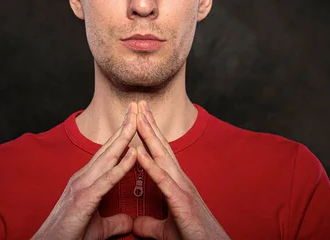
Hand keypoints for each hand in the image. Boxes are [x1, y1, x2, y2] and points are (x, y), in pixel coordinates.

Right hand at [32, 103, 138, 239]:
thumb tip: (130, 221)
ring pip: (108, 157)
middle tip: (136, 106)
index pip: (108, 152)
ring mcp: (83, 186)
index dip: (121, 135)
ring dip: (124, 137)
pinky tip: (134, 154)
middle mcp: (84, 177)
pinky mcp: (84, 199)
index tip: (134, 119)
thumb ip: (114, 222)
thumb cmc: (70, 237)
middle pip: (109, 147)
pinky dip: (121, 165)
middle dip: (124, 126)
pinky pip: (107, 180)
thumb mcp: (98, 228)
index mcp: (87, 180)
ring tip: (136, 120)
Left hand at [132, 101, 229, 239]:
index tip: (139, 116)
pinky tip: (139, 153)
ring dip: (150, 136)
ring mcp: (182, 189)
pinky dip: (151, 166)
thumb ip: (151, 225)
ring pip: (163, 157)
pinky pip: (163, 181)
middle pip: (162, 147)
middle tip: (139, 103)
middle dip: (150, 124)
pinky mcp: (181, 202)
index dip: (150, 134)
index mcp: (176, 184)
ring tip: (138, 117)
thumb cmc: (193, 239)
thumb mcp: (166, 231)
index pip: (161, 154)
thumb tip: (135, 225)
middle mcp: (180, 181)